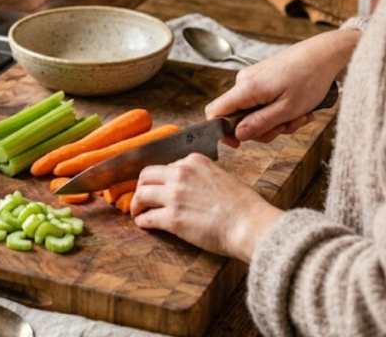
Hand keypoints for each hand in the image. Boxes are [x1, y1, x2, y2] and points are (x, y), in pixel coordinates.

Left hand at [130, 153, 281, 260]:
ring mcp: (175, 195)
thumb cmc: (243, 206)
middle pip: (146, 175)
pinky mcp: (172, 218)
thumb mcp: (221, 176)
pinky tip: (143, 224)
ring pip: (141, 194)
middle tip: (141, 198)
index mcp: (194, 161)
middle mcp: (181, 174)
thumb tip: (187, 187)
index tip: (158, 188)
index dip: (160, 179)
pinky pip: (147, 217)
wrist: (249, 224)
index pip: (166, 166)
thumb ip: (200, 176)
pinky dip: (142, 221)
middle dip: (141, 187)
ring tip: (137, 212)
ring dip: (136, 204)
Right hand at [207, 29, 359, 146]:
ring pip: (253, 112)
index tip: (239, 144)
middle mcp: (244, 81)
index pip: (215, 112)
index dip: (221, 132)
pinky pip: (262, 103)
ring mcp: (253, 80)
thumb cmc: (310, 78)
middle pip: (238, 117)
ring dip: (276, 121)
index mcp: (246, 88)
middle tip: (287, 126)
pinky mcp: (262, 79)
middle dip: (263, 128)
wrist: (324, 54)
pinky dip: (278, 111)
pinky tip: (297, 108)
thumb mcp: (288, 109)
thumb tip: (237, 135)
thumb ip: (260, 124)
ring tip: (299, 116)